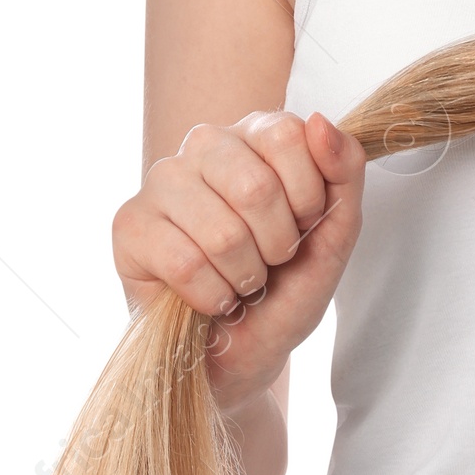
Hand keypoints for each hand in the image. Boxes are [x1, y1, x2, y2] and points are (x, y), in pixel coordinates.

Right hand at [113, 110, 367, 412]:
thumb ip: (345, 170)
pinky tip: (211, 297)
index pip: (288, 136)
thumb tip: (318, 121)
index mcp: (258, 134)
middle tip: (270, 262)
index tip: (303, 225)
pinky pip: (184, 263)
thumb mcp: (337, 231)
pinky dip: (213, 296)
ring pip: (221, 231)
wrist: (245, 353)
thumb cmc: (288, 288)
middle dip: (277, 245)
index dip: (307, 198)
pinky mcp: (130, 224)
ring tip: (241, 280)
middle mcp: (207, 145)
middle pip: (255, 186)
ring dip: (245, 276)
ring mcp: (162, 181)